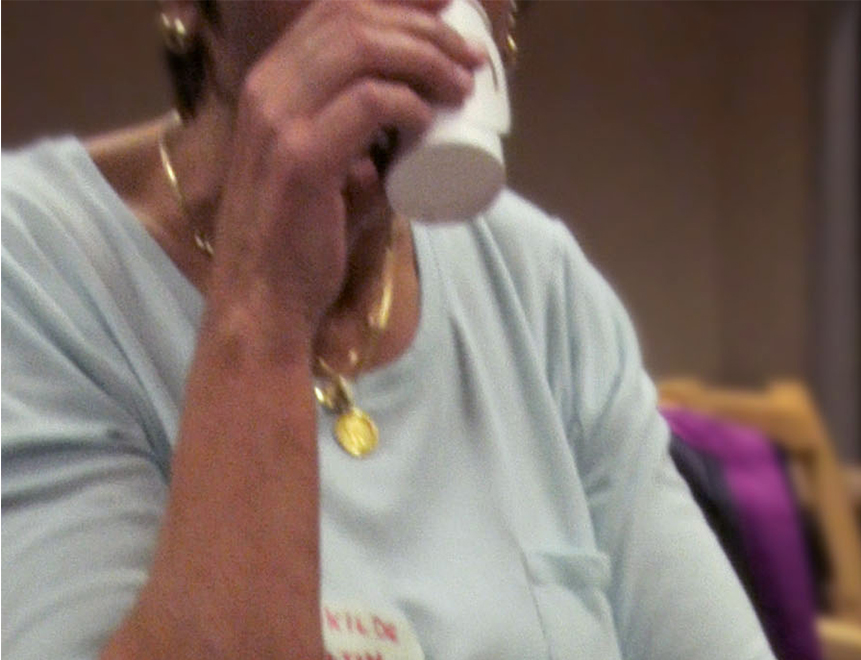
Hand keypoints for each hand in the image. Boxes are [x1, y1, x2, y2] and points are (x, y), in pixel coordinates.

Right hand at [201, 0, 479, 342]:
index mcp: (272, 81)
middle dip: (420, 27)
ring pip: (361, 50)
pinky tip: (430, 117)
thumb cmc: (300, 245)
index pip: (334, 11)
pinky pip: (366, 104)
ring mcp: (280, 118)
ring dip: (423, 58)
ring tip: (462, 86)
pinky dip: (407, 103)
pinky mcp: (301, 158)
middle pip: (352, 19)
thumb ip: (359, 152)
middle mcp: (269, 86)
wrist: (262, 300)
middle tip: (469, 58)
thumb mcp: (331, 178)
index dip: (395, 3)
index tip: (445, 12)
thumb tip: (404, 143)